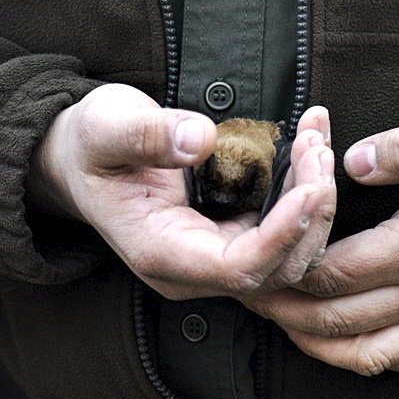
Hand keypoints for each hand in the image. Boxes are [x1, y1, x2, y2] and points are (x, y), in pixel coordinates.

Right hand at [29, 84, 335, 299]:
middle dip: (310, 212)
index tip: (310, 187)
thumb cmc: (91, 146)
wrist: (81, 160)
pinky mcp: (233, 238)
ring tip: (315, 138)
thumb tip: (202, 138)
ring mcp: (215, 258)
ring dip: (315, 201)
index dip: (282, 235)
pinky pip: (285, 231)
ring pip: (291, 253)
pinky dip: (306, 192)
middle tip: (316, 146)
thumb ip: (147, 135)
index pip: (239, 268)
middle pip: (277, 268)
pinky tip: (309, 143)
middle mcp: (194, 270)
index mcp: (161, 253)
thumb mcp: (105, 128)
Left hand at [245, 96, 398, 375]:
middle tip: (246, 292)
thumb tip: (353, 159)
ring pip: (369, 354)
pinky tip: (346, 340)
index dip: (285, 268)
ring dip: (317, 344)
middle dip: (284, 311)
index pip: (333, 273)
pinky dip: (369, 359)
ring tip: (282, 319)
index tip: (252, 254)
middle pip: (338, 321)